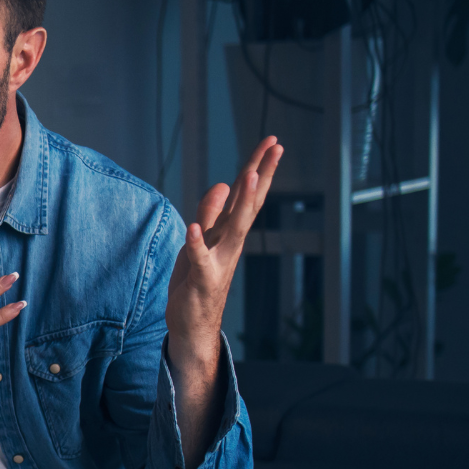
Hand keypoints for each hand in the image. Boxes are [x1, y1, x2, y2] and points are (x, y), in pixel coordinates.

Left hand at [165, 136, 283, 374]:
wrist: (193, 325)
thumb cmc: (197, 282)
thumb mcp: (201, 240)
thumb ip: (210, 214)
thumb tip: (223, 184)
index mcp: (229, 233)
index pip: (248, 195)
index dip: (259, 167)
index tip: (273, 142)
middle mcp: (230, 244)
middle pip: (249, 204)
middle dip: (261, 174)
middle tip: (275, 148)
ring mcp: (219, 261)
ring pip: (233, 228)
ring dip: (241, 203)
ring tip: (248, 176)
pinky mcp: (202, 280)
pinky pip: (200, 259)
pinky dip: (197, 244)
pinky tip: (194, 229)